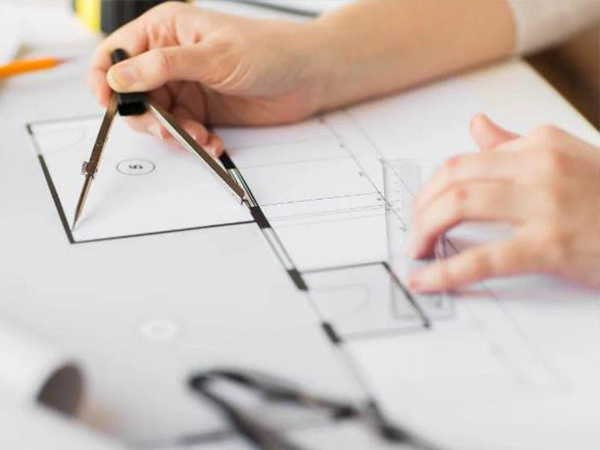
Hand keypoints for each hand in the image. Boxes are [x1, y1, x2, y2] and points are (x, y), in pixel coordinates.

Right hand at [88, 2, 325, 155]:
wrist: (308, 76)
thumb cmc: (268, 50)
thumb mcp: (213, 56)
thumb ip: (163, 67)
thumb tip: (119, 76)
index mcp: (165, 30)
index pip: (117, 53)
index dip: (106, 78)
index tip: (110, 103)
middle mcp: (170, 59)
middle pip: (134, 94)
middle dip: (147, 117)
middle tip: (167, 129)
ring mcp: (187, 87)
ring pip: (158, 118)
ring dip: (175, 134)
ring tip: (200, 138)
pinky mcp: (203, 111)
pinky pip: (183, 132)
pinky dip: (194, 141)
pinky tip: (212, 142)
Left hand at [409, 114, 599, 291]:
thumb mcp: (567, 158)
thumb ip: (516, 144)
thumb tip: (476, 125)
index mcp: (540, 143)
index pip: (463, 161)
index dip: (431, 189)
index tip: (420, 208)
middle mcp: (540, 165)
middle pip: (453, 178)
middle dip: (420, 207)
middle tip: (414, 231)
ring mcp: (547, 203)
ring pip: (459, 204)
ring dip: (424, 229)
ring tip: (415, 249)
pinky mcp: (553, 245)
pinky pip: (484, 258)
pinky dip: (447, 271)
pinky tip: (426, 279)